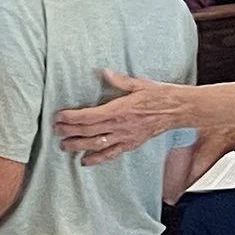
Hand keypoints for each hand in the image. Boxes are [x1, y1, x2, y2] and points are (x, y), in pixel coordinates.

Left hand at [54, 71, 187, 164]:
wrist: (178, 110)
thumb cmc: (160, 95)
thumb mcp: (139, 84)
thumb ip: (120, 81)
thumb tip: (105, 73)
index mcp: (119, 110)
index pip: (89, 116)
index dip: (72, 117)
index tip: (59, 116)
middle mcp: (119, 126)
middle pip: (88, 131)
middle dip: (69, 131)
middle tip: (55, 130)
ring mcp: (125, 137)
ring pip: (96, 145)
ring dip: (78, 146)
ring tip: (64, 146)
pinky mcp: (131, 144)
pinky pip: (111, 154)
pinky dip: (97, 159)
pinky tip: (85, 162)